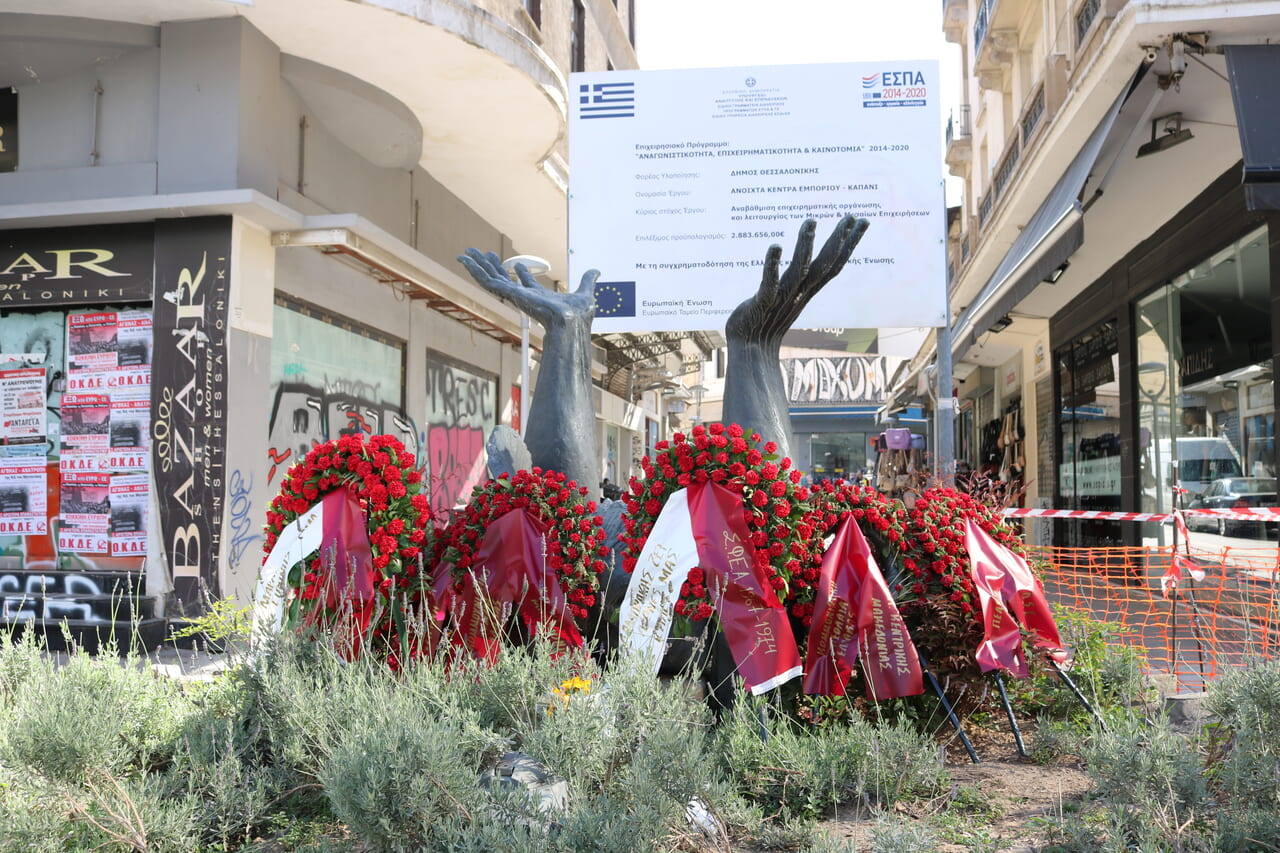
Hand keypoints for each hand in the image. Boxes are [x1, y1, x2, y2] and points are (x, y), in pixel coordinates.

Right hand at [457, 249, 598, 326]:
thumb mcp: (585, 293)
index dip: (521, 273)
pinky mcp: (508, 295)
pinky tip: (464, 261)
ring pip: (490, 279)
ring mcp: (514, 296)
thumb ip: (588, 281)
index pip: (526, 284)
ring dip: (477, 266)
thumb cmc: (579, 316)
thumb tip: (597, 271)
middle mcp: (524, 297)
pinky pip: (487, 282)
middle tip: (482, 254)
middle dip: (493, 267)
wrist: (572, 323)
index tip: (515, 263)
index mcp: (539, 297)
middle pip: (504, 279)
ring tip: (465, 254)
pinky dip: (474, 271)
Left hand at [725, 216, 868, 343]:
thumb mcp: (789, 299)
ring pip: (799, 269)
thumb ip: (800, 282)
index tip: (862, 222)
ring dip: (805, 245)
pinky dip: (772, 265)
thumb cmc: (766, 321)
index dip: (849, 244)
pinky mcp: (761, 303)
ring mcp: (782, 298)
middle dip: (838, 240)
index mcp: (808, 290)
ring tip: (810, 220)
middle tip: (851, 216)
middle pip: (824, 264)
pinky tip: (775, 246)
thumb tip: (811, 266)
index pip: (834, 265)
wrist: (750, 349)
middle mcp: (800, 292)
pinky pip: (768, 283)